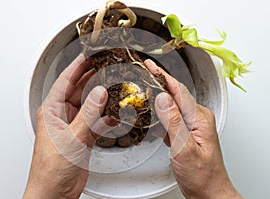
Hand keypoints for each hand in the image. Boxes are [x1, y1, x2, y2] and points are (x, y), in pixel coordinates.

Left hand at [23, 54, 114, 198]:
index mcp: (52, 111)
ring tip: (116, 87)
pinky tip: (116, 114)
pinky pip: (96, 121)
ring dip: (102, 99)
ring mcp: (74, 126)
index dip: (77, 66)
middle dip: (93, 79)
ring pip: (90, 105)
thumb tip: (99, 93)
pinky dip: (106, 117)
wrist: (54, 192)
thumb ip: (88, 114)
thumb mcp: (72, 137)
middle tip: (108, 68)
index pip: (65, 81)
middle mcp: (62, 116)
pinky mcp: (83, 136)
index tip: (89, 55)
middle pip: (79, 90)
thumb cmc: (51, 169)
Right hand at [144, 59, 241, 198]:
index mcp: (199, 118)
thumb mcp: (184, 148)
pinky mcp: (188, 131)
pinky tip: (154, 115)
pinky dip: (162, 114)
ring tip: (144, 93)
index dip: (162, 76)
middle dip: (158, 84)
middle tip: (143, 74)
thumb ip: (173, 121)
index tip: (150, 66)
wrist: (209, 191)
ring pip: (173, 106)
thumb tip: (162, 98)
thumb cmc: (201, 175)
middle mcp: (198, 118)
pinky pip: (173, 117)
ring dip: (159, 99)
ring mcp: (194, 124)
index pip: (178, 91)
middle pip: (176, 95)